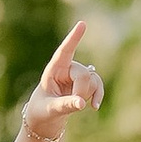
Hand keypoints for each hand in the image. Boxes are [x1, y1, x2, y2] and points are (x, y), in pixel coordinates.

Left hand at [24, 21, 106, 139]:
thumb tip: (82, 103)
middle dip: (81, 90)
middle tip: (75, 105)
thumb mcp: (50, 109)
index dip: (73, 38)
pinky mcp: (86, 83)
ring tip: (78, 106)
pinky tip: (94, 107)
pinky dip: (98, 95)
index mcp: (53, 69)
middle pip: (83, 73)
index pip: (64, 51)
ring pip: (92, 79)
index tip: (82, 24)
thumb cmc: (42, 110)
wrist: (45, 118)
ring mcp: (77, 75)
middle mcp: (66, 68)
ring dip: (88, 94)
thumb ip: (65, 105)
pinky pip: (98, 84)